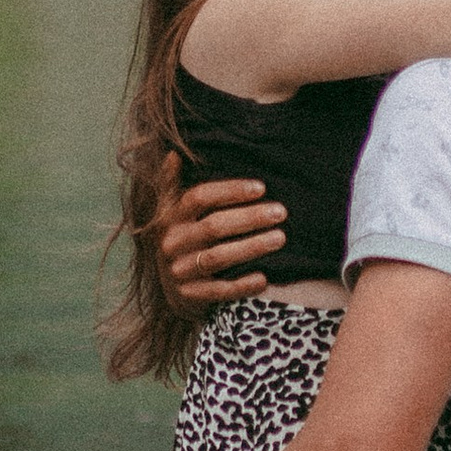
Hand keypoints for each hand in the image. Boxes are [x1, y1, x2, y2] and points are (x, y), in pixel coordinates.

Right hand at [153, 153, 288, 311]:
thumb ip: (173, 185)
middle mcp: (171, 243)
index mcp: (169, 217)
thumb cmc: (184, 240)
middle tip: (281, 212)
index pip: (199, 197)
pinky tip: (264, 278)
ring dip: (252, 247)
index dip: (230, 191)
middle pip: (213, 227)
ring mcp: (179, 271)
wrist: (172, 290)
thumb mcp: (172, 213)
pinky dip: (242, 284)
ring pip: (219, 258)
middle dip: (250, 218)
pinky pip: (220, 290)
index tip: (261, 187)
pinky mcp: (189, 297)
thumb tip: (173, 154)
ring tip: (280, 238)